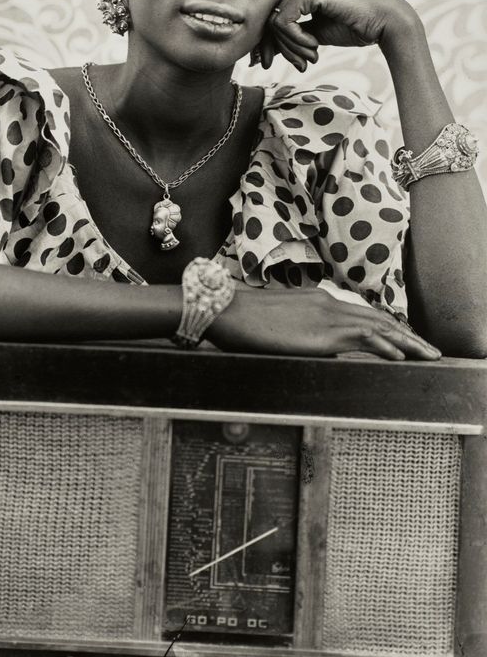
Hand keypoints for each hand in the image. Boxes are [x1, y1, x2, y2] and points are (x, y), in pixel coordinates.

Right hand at [206, 285, 440, 360]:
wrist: (227, 310)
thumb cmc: (244, 320)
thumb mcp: (279, 325)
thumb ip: (301, 333)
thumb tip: (315, 348)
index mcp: (319, 300)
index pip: (363, 314)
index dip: (388, 327)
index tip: (405, 339)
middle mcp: (328, 303)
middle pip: (378, 318)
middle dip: (407, 335)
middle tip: (429, 350)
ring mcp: (326, 316)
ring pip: (378, 327)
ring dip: (407, 342)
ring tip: (428, 355)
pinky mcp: (321, 333)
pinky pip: (363, 338)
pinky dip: (386, 345)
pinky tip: (401, 356)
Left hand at [256, 0, 416, 70]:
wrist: (384, 23)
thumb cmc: (352, 26)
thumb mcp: (312, 33)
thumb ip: (287, 36)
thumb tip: (257, 53)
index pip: (270, 11)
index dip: (267, 41)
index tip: (268, 63)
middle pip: (268, 17)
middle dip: (280, 48)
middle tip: (301, 64)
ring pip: (273, 22)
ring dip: (291, 48)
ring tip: (311, 56)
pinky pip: (283, 23)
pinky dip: (296, 41)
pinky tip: (314, 46)